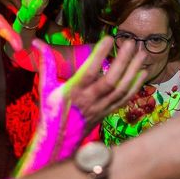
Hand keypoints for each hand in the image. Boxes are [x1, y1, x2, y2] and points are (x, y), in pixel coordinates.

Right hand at [15, 36, 147, 174]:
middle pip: (110, 80)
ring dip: (133, 71)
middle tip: (130, 42)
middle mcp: (89, 100)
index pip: (88, 71)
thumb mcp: (45, 87)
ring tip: (142, 53)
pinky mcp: (108, 112)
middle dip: (122, 61)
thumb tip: (36, 42)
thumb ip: (45, 63)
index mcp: (73, 92)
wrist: (59, 140)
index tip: (108, 38)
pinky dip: (136, 86)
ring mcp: (101, 107)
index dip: (99, 55)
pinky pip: (125, 99)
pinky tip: (143, 72)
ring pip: (121, 89)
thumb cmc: (51, 111)